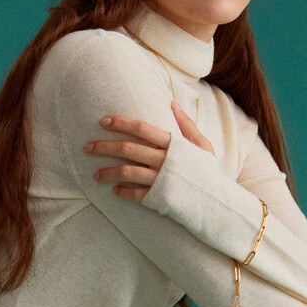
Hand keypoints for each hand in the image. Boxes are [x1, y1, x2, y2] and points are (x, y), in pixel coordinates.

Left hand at [83, 102, 214, 200]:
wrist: (219, 204)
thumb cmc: (210, 173)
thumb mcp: (203, 146)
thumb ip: (186, 125)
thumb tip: (171, 103)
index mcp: (174, 144)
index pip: (141, 128)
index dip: (120, 123)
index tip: (103, 121)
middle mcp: (164, 160)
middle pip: (127, 149)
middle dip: (104, 147)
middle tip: (86, 147)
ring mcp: (160, 180)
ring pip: (126, 172)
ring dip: (107, 172)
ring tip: (95, 174)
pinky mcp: (159, 199)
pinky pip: (135, 195)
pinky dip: (122, 192)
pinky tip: (114, 191)